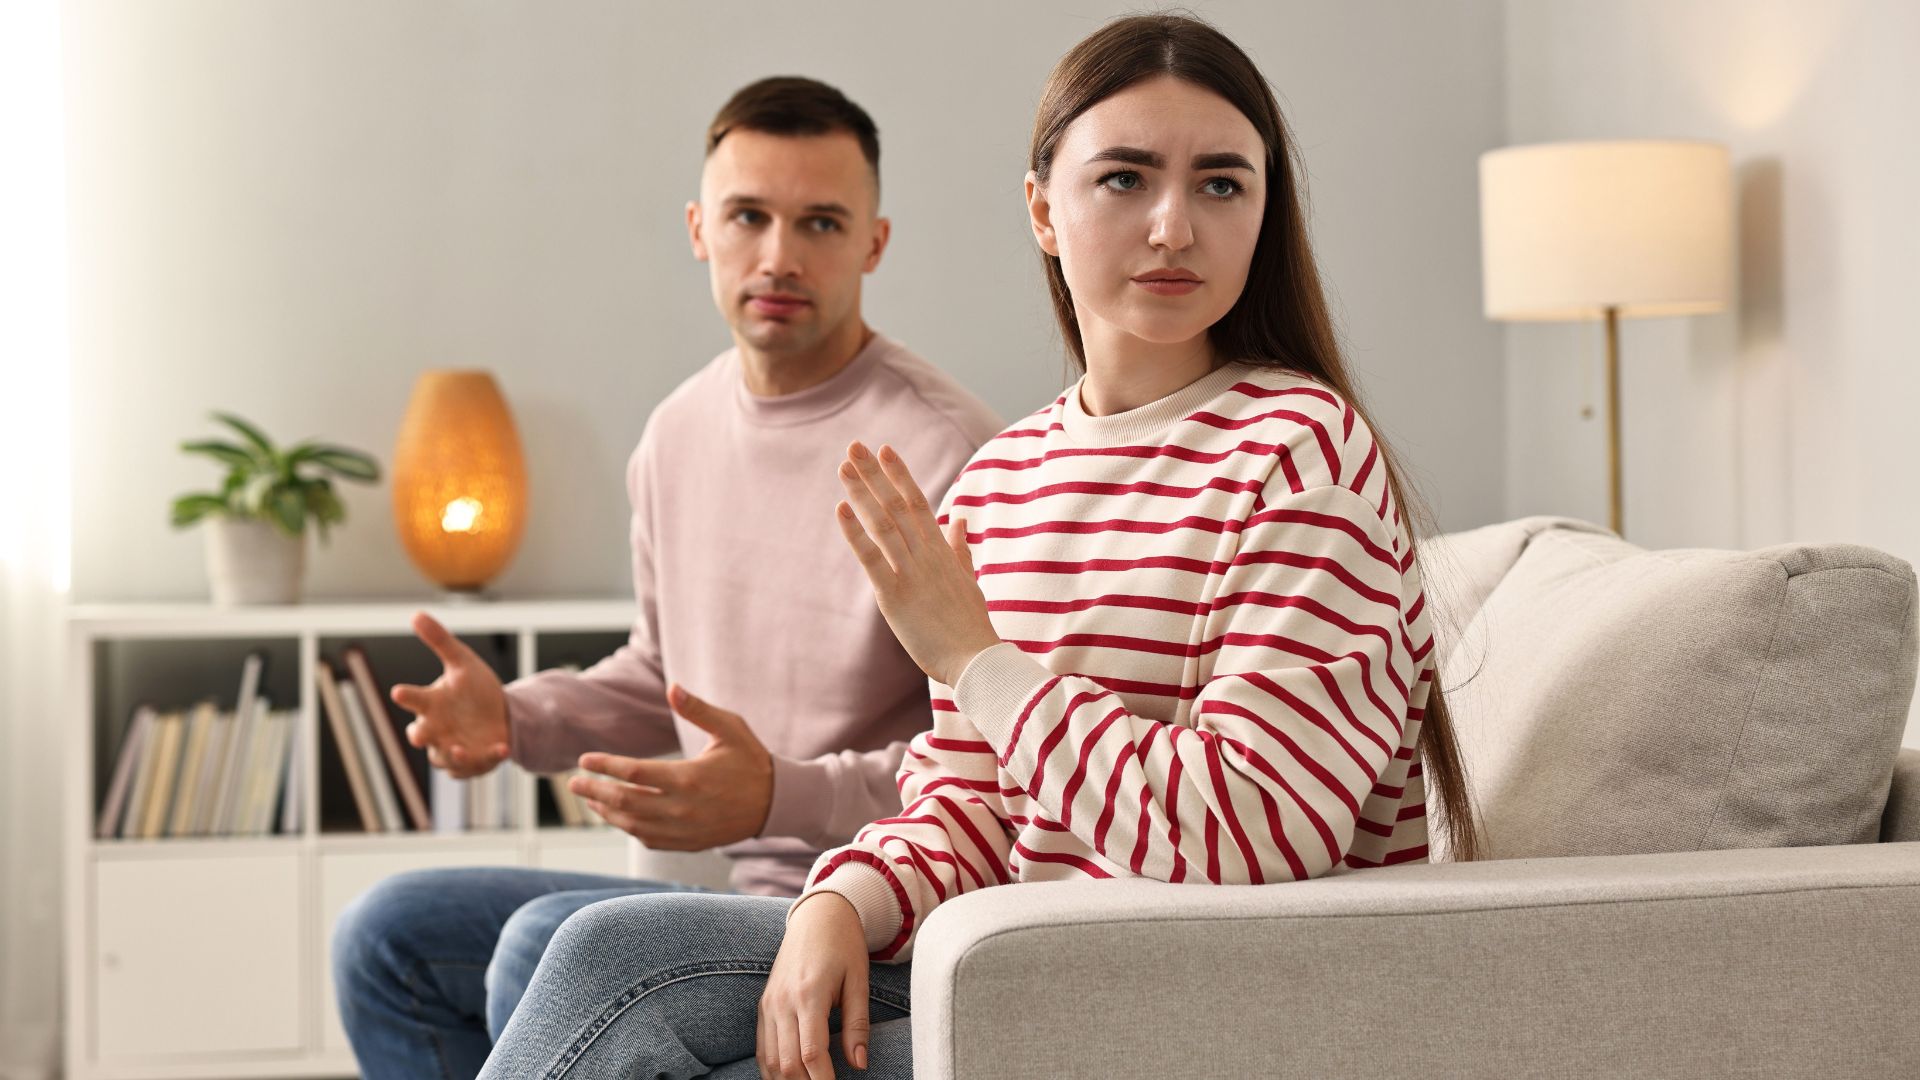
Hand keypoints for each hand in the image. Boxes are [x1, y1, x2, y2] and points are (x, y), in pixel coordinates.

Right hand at [391, 612, 509, 778]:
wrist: (502, 714)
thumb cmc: (474, 689)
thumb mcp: (462, 661)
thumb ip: (440, 641)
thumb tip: (416, 614)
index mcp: (431, 703)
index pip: (414, 699)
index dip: (406, 696)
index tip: (398, 691)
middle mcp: (437, 728)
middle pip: (420, 735)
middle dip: (420, 735)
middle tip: (420, 733)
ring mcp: (453, 748)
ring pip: (443, 758)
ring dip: (451, 754)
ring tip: (460, 748)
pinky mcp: (473, 762)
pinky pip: (475, 766)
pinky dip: (488, 759)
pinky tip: (503, 748)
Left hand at [569, 683, 774, 849]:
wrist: (776, 802)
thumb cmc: (751, 760)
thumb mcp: (730, 728)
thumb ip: (698, 709)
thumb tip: (672, 688)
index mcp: (690, 778)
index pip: (634, 772)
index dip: (605, 766)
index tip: (584, 759)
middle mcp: (683, 808)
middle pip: (625, 801)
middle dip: (594, 791)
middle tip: (573, 783)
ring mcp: (685, 829)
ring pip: (633, 824)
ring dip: (607, 812)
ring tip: (590, 800)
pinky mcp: (689, 842)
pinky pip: (649, 839)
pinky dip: (628, 828)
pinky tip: (617, 816)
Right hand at [759, 892, 870, 1077]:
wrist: (818, 915)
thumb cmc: (844, 946)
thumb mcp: (859, 981)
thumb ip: (857, 1024)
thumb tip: (860, 1064)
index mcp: (809, 994)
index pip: (811, 1052)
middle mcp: (782, 1001)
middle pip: (786, 1063)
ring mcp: (768, 1004)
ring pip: (769, 1060)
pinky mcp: (763, 1006)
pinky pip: (761, 1048)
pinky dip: (772, 1069)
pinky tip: (789, 1078)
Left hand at [835, 441, 1001, 686]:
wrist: (977, 661)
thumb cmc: (971, 627)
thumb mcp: (969, 581)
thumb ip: (960, 549)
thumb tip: (959, 520)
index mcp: (942, 552)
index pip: (919, 503)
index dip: (900, 475)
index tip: (885, 450)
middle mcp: (927, 555)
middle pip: (898, 505)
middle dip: (875, 474)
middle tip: (854, 446)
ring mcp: (912, 572)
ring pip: (884, 523)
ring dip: (862, 493)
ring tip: (844, 467)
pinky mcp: (896, 595)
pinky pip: (873, 557)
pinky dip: (856, 532)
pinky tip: (840, 510)